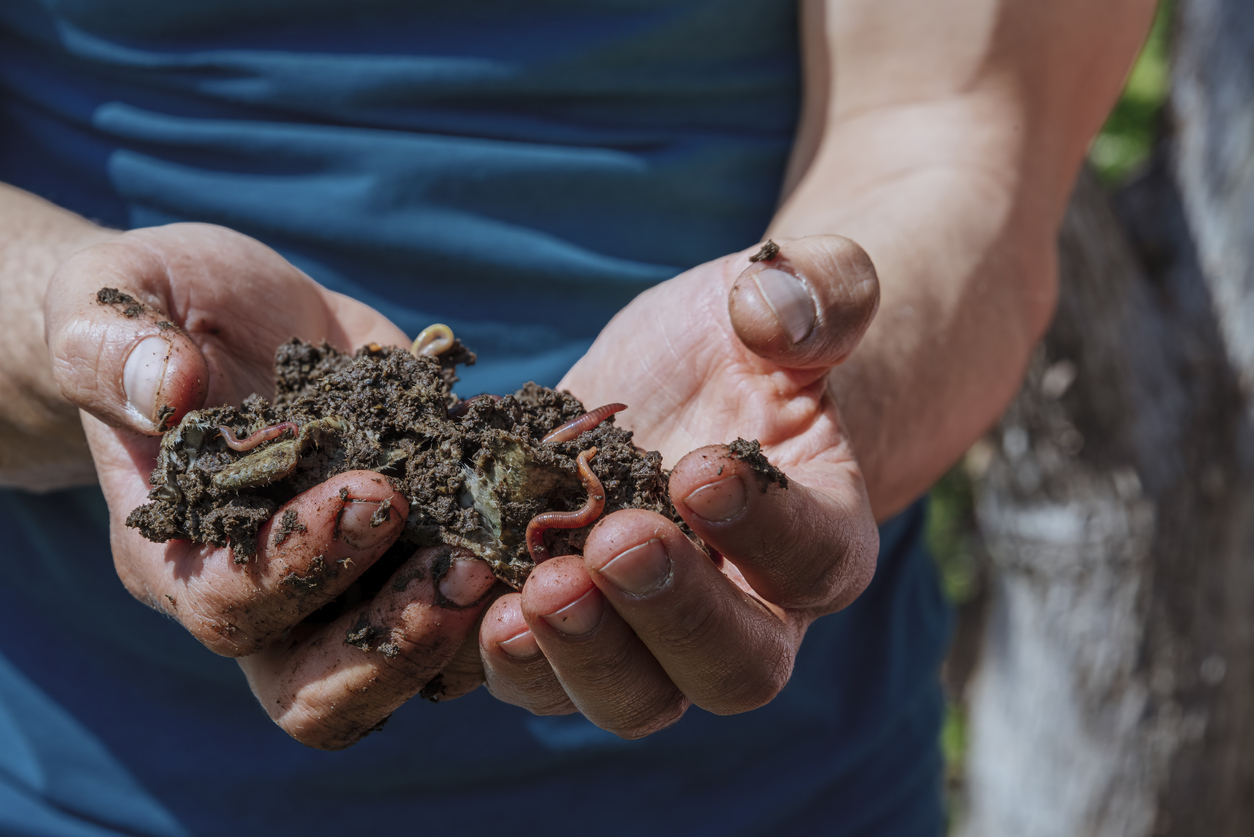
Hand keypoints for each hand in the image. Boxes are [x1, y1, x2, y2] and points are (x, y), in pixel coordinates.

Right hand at [44, 223, 496, 748]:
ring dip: (467, 629)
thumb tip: (167, 391)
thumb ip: (112, 346)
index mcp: (179, 555)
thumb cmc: (158, 313)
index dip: (299, 568)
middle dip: (395, 641)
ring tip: (523, 563)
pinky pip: (469, 601)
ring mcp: (350, 583)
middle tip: (465, 569)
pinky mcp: (417, 547)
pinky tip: (561, 523)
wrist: (230, 317)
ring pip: (406, 670)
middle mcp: (266, 596)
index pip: (230, 608)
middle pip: (319, 687)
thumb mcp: (114, 300)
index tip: (373, 494)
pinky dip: (517, 576)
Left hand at [476, 236, 881, 736]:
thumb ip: (817, 294)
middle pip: (729, 670)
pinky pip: (528, 670)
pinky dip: (486, 650)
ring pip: (627, 697)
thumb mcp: (793, 293)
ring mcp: (644, 633)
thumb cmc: (746, 341)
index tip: (701, 471)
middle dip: (667, 618)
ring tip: (525, 597)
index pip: (812, 558)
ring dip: (574, 659)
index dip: (766, 530)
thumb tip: (774, 313)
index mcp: (819, 534)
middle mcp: (742, 611)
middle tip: (612, 546)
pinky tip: (451, 594)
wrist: (677, 380)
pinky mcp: (557, 623)